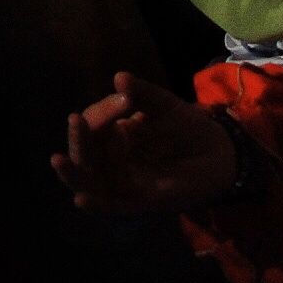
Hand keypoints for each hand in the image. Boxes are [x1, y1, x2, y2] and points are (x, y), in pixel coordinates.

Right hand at [51, 72, 238, 214]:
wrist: (224, 154)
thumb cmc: (190, 130)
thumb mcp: (168, 107)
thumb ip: (145, 94)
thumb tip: (120, 76)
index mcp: (114, 137)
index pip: (93, 125)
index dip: (102, 112)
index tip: (126, 98)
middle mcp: (111, 162)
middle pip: (82, 154)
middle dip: (78, 137)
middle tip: (77, 119)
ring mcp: (122, 183)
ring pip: (88, 181)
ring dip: (75, 170)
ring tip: (59, 158)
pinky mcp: (138, 202)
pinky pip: (110, 206)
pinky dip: (95, 203)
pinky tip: (82, 198)